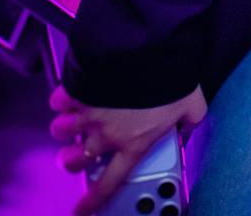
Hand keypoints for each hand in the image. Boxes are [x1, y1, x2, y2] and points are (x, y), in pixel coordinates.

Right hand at [48, 84, 206, 214]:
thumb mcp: (192, 105)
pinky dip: (61, 99)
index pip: (110, 182)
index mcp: (133, 144)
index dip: (92, 201)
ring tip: (71, 120)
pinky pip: (58, 101)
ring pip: (61, 131)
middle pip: (75, 161)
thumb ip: (190, 121)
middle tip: (73, 154)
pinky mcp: (76, 91)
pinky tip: (70, 95)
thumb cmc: (170, 80)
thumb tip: (188, 127)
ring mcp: (87, 114)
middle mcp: (105, 135)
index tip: (80, 211)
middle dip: (70, 159)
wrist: (148, 50)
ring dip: (64, 128)